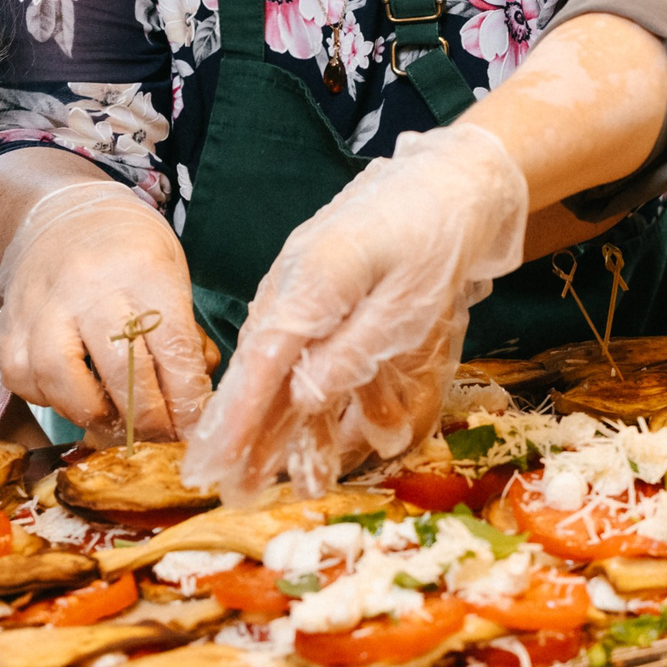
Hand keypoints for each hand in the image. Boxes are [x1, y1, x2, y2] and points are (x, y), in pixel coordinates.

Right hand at [0, 181, 212, 442]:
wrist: (66, 216)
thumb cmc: (131, 253)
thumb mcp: (172, 276)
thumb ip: (184, 336)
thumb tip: (194, 401)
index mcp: (144, 271)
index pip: (172, 346)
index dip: (186, 397)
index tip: (197, 427)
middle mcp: (89, 287)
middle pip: (123, 370)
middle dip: (148, 418)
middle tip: (162, 438)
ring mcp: (43, 307)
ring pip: (64, 381)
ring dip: (95, 415)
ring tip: (116, 423)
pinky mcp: (8, 328)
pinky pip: (26, 382)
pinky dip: (53, 401)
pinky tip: (75, 398)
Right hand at [183, 124, 527, 502]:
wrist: (457, 178)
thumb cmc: (438, 237)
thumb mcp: (407, 303)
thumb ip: (353, 351)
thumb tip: (301, 399)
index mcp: (311, 284)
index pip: (260, 364)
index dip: (234, 421)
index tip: (209, 466)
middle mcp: (295, 283)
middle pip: (258, 368)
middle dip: (239, 431)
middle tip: (221, 488)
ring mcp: (306, 283)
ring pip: (279, 361)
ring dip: (271, 418)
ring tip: (257, 474)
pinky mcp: (323, 286)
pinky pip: (302, 343)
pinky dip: (299, 386)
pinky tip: (299, 422)